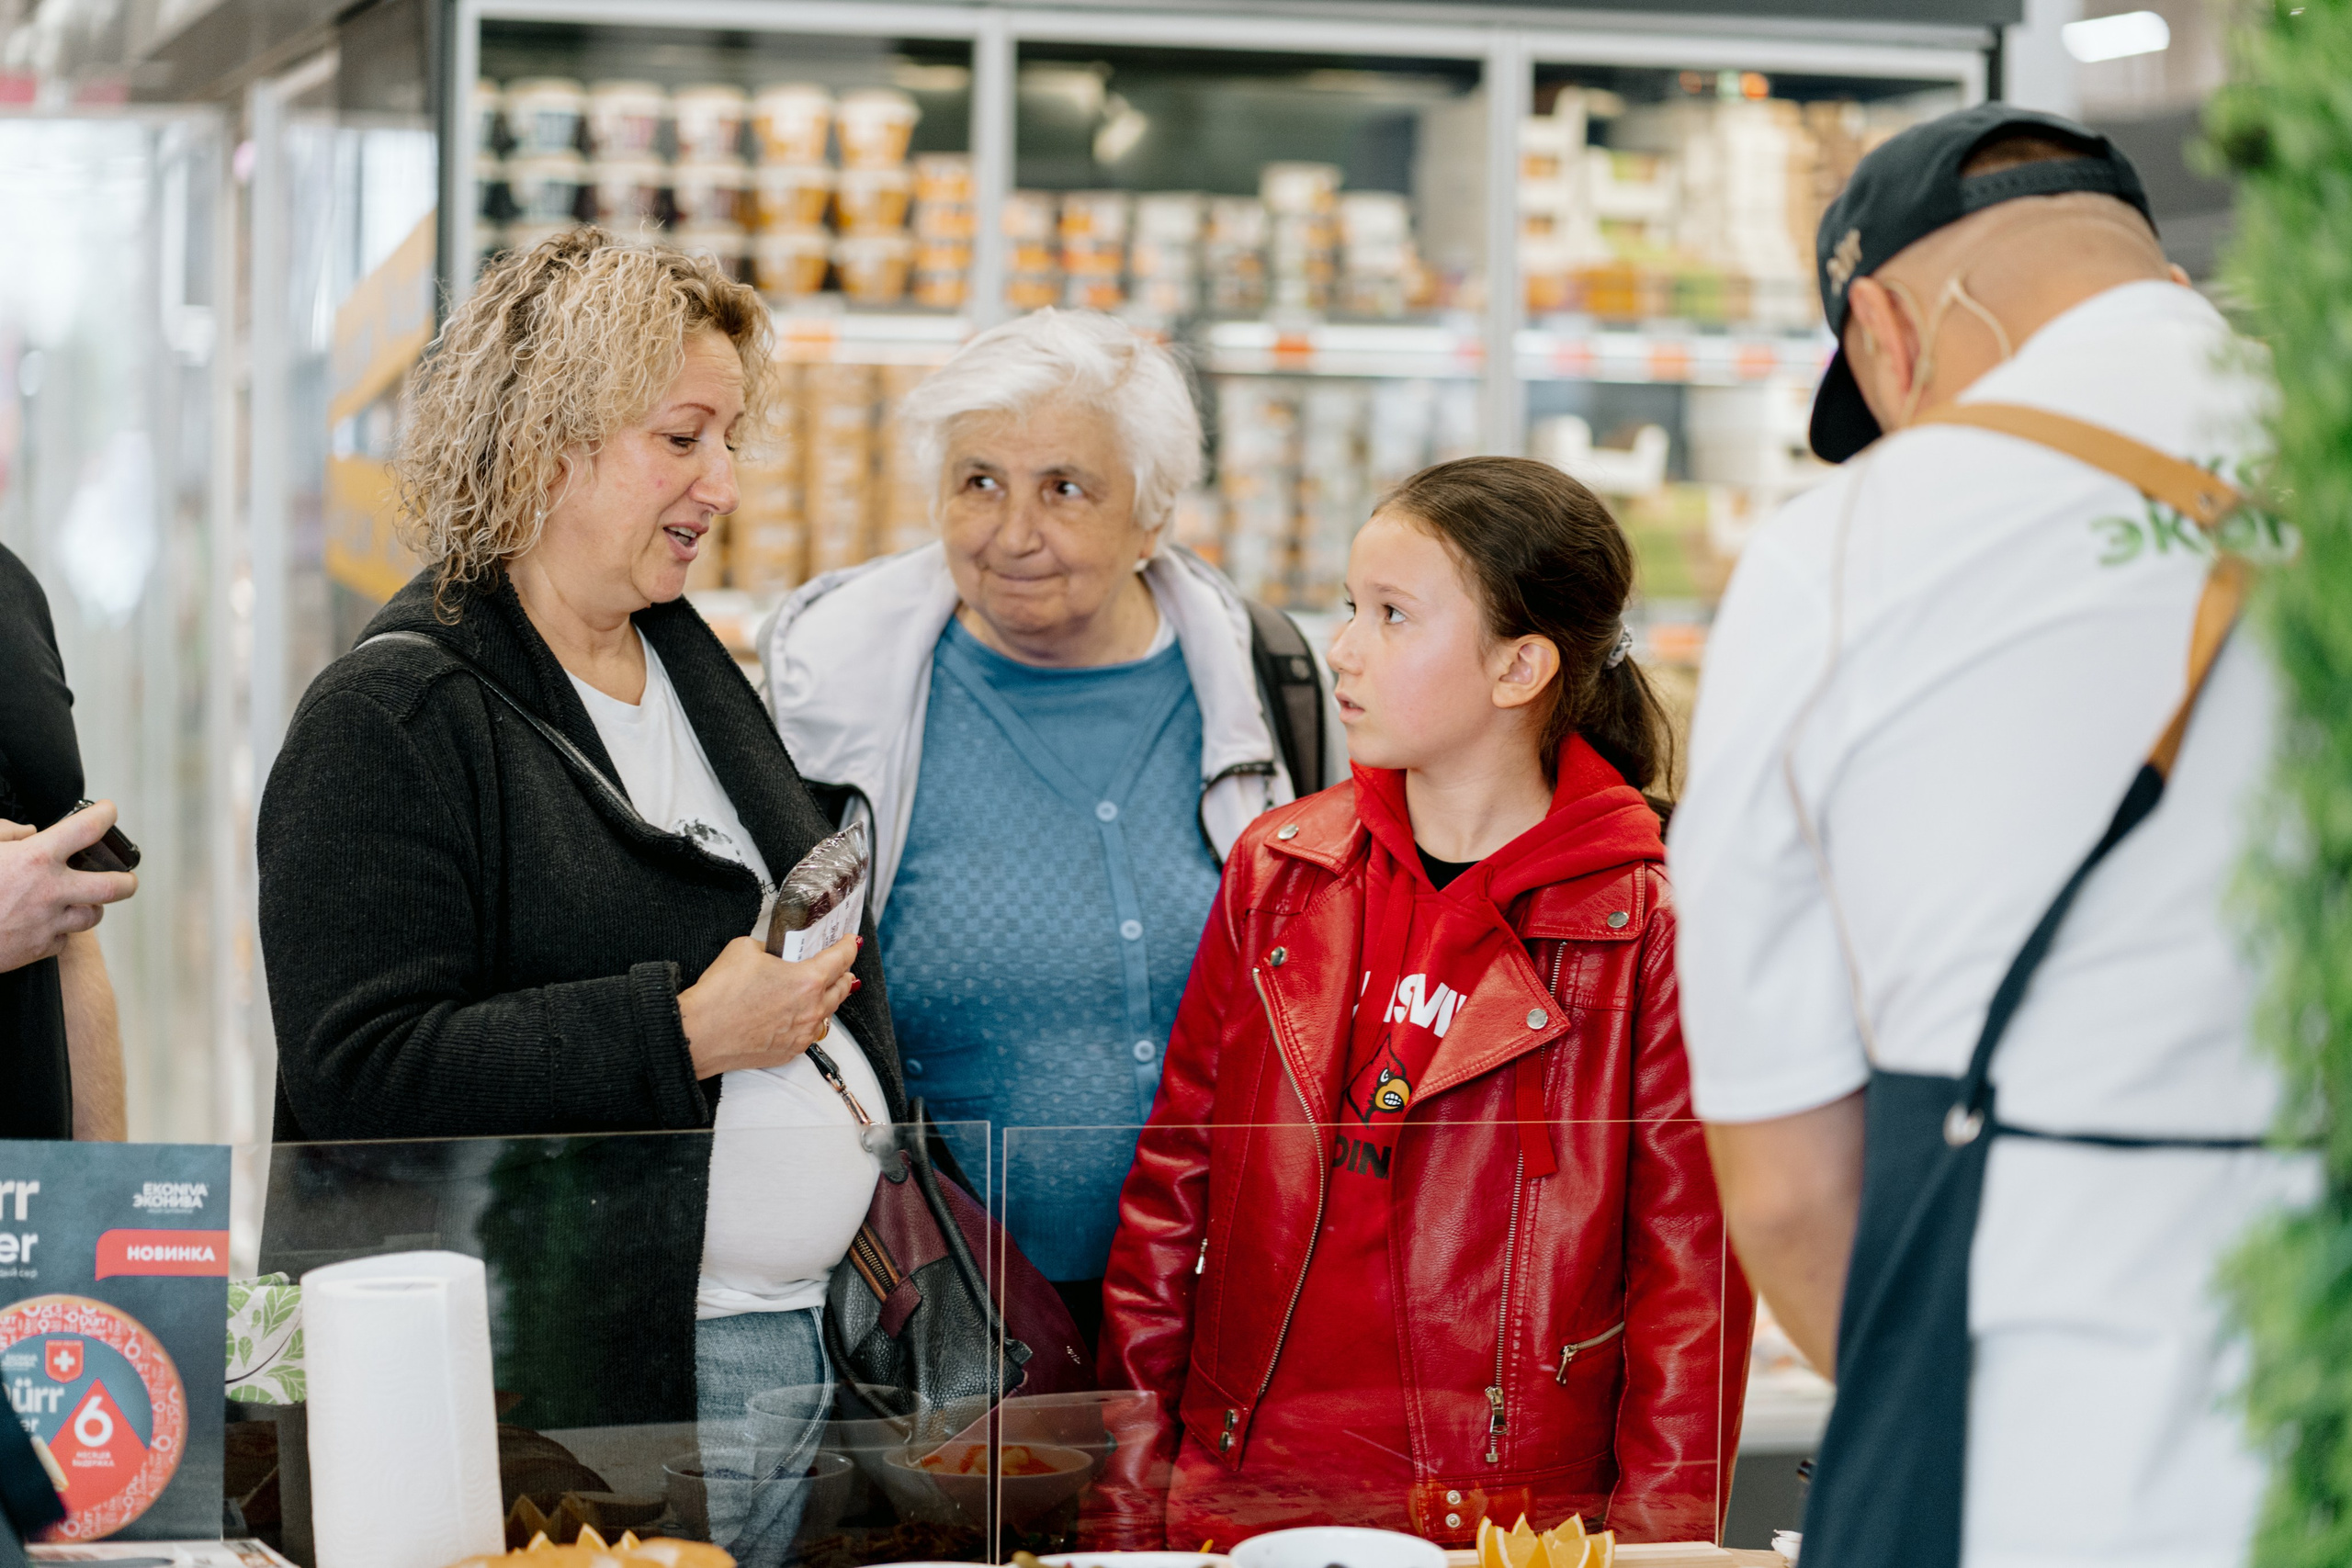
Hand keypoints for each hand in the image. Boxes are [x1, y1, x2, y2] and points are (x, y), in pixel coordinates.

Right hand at [0, 804, 137, 974]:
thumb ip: (8, 833)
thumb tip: (31, 833)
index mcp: (36, 858)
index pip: (88, 828)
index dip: (105, 815)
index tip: (108, 812)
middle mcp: (51, 891)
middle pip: (115, 886)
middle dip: (127, 880)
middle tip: (125, 877)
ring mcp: (48, 923)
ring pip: (93, 916)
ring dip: (90, 906)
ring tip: (80, 899)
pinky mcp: (40, 950)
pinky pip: (64, 939)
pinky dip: (59, 930)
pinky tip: (45, 922)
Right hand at [677, 932, 860, 1077]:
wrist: (700, 1034)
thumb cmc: (720, 995)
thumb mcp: (745, 948)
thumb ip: (769, 947)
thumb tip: (774, 953)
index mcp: (808, 980)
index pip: (841, 958)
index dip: (849, 946)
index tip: (850, 941)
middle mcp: (811, 1009)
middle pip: (842, 988)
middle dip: (844, 973)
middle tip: (842, 964)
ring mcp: (802, 1034)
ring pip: (828, 1013)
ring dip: (828, 998)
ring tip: (823, 989)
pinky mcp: (789, 1051)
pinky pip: (808, 1033)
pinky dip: (809, 1020)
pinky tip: (799, 1013)